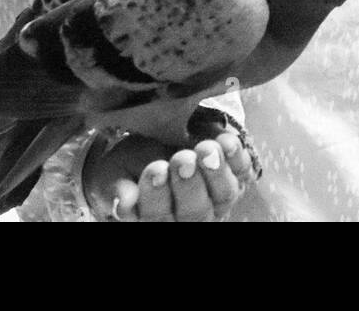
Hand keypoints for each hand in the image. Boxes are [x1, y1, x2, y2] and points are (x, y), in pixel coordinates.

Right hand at [82, 121, 256, 221]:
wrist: (156, 137)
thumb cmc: (131, 163)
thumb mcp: (115, 172)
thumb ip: (118, 188)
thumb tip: (124, 204)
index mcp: (157, 219)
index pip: (158, 220)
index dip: (157, 198)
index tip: (154, 169)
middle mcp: (190, 216)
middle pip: (195, 213)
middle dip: (189, 186)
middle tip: (181, 159)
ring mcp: (217, 198)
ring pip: (224, 195)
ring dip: (216, 172)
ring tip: (205, 149)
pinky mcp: (237, 176)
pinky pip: (243, 171)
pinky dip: (237, 156)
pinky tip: (225, 141)